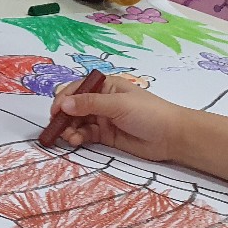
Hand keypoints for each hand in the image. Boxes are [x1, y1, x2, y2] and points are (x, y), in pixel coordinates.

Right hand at [49, 77, 190, 160]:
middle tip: (58, 128)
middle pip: (73, 106)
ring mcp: (102, 118)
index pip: (77, 89)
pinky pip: (85, 134)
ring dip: (69, 129)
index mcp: (104, 86)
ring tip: (70, 138)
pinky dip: (77, 137)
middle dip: (64, 117)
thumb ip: (89, 104)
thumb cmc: (148, 112)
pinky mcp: (105, 135)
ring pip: (77, 122)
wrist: (173, 137)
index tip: (54, 112)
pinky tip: (76, 141)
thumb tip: (62, 104)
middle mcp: (101, 100)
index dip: (63, 99)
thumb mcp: (117, 104)